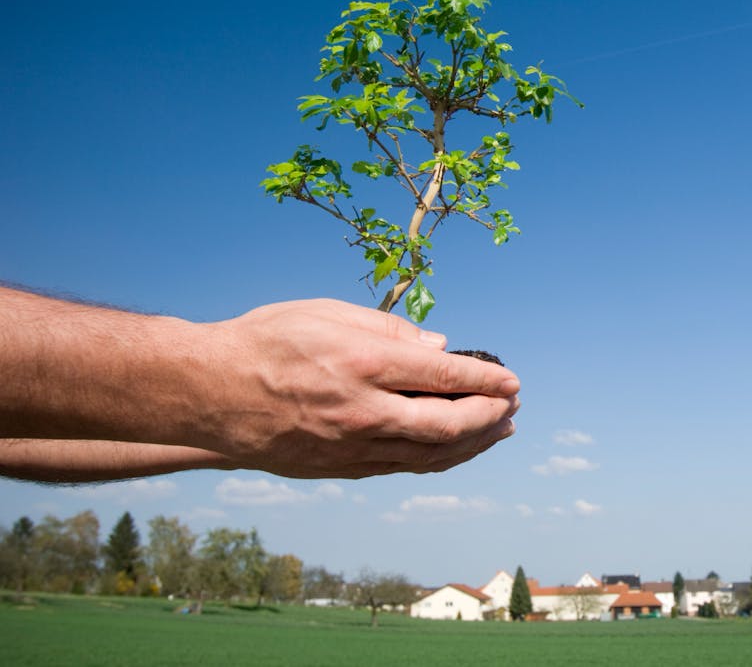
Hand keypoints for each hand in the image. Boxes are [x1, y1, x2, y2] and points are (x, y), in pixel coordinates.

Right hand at [199, 298, 519, 477]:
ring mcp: (351, 446)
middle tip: (514, 406)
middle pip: (448, 424)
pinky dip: (438, 459)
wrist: (208, 392)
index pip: (444, 378)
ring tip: (501, 431)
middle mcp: (363, 411)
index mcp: (363, 363)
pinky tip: (456, 450)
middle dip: (490, 416)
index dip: (486, 381)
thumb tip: (440, 350)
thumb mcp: (327, 312)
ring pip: (430, 453)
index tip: (511, 380)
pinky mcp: (339, 468)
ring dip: (473, 444)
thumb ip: (389, 330)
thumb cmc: (266, 341)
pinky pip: (402, 467)